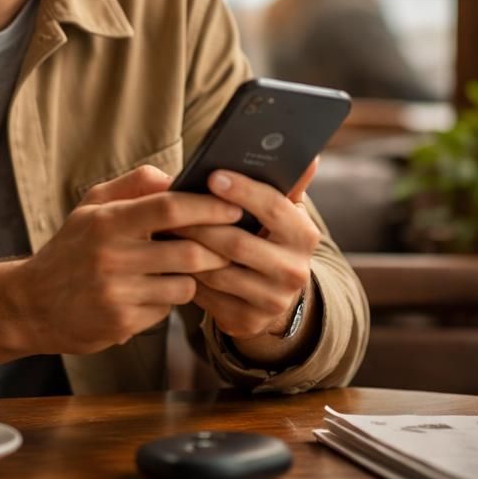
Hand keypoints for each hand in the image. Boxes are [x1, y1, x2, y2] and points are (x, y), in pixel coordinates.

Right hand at [6, 166, 242, 354]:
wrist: (30, 305)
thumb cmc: (70, 249)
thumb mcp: (92, 207)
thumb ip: (134, 185)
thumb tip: (176, 176)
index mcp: (107, 222)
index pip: (169, 207)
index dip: (208, 206)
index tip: (234, 207)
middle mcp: (111, 258)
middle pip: (188, 251)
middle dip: (217, 248)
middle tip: (231, 243)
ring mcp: (117, 294)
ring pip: (183, 285)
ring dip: (194, 277)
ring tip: (188, 267)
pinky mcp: (121, 323)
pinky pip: (166, 310)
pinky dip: (169, 300)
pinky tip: (154, 293)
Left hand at [166, 159, 321, 343]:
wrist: (274, 294)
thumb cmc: (271, 238)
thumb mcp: (285, 213)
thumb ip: (290, 185)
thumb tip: (311, 158)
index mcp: (304, 236)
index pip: (275, 209)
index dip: (244, 191)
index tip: (213, 176)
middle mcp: (293, 271)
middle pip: (239, 243)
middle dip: (202, 223)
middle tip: (172, 205)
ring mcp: (271, 300)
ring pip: (218, 271)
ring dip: (188, 249)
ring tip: (166, 229)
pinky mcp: (247, 321)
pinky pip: (207, 296)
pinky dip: (186, 275)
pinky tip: (170, 258)